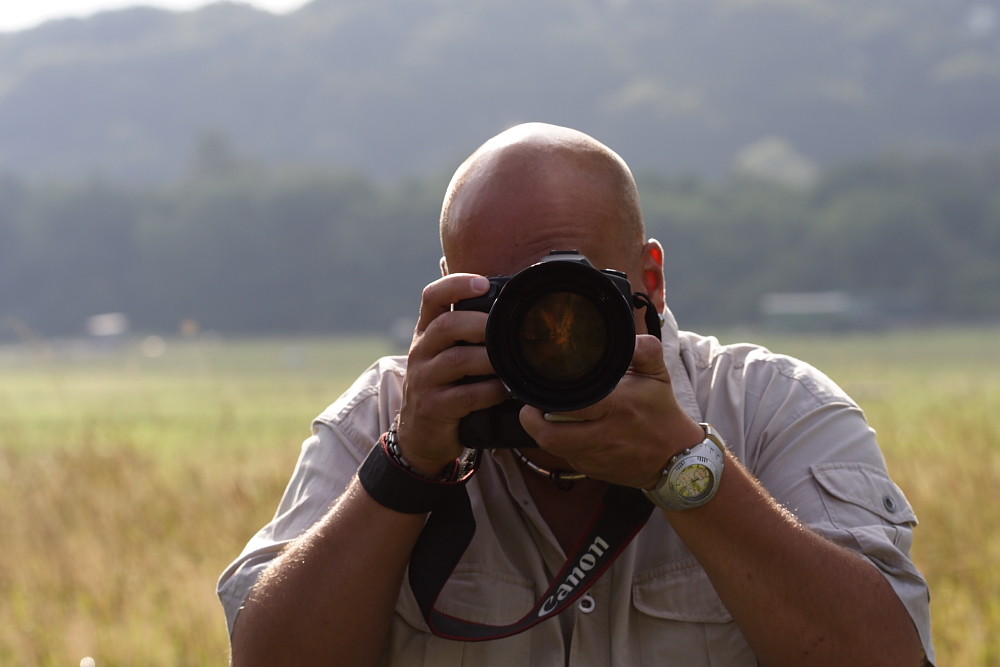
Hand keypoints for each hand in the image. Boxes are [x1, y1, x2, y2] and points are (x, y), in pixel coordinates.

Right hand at [396, 274, 507, 474]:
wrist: (421, 433)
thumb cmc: (446, 385)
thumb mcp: (449, 353)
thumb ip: (469, 331)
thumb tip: (509, 301)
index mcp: (427, 331)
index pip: (432, 296)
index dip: (456, 284)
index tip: (483, 284)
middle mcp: (421, 350)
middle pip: (446, 325)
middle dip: (480, 323)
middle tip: (506, 329)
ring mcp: (424, 379)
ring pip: (456, 360)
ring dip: (489, 359)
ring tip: (510, 362)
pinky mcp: (433, 407)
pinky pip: (464, 396)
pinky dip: (489, 391)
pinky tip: (504, 390)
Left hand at [519, 334, 704, 488]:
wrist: (675, 458)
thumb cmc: (662, 412)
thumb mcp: (658, 375)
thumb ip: (645, 351)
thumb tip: (631, 336)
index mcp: (618, 408)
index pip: (573, 406)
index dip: (548, 399)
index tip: (540, 386)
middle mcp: (605, 436)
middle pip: (551, 436)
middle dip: (532, 420)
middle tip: (531, 404)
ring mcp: (596, 457)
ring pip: (553, 448)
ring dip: (543, 431)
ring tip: (543, 414)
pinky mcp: (592, 470)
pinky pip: (564, 457)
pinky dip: (560, 443)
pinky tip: (565, 429)